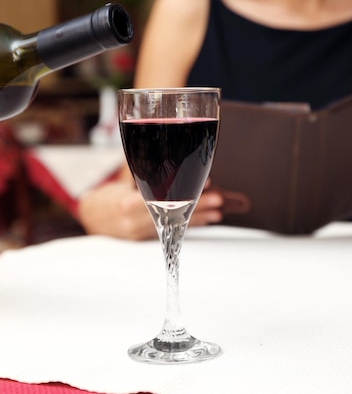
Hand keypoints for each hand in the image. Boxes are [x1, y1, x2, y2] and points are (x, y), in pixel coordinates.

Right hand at [77, 179, 223, 240]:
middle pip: (172, 213)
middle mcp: (132, 221)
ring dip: (198, 216)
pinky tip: (206, 219)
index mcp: (125, 203)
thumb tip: (178, 154)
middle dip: (198, 205)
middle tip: (218, 199)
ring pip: (173, 223)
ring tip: (218, 210)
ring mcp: (138, 233)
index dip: (185, 191)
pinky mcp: (143, 239)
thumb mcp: (125, 175)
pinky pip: (170, 231)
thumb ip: (145, 166)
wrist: (91, 215)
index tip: (207, 182)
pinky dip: (188, 223)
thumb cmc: (110, 190)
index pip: (162, 198)